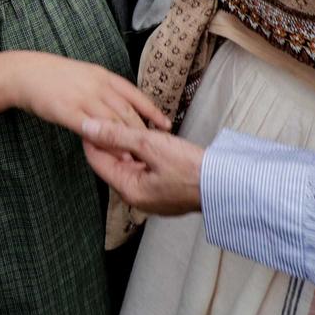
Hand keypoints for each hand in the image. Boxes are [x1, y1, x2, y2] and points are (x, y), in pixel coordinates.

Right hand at [5, 52, 167, 138]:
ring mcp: (83, 98)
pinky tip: (112, 153)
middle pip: (127, 112)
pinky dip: (104, 141)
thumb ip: (104, 89)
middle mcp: (98, 86)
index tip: (166, 124)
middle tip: (154, 150)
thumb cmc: (55, 76)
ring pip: (113, 122)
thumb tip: (121, 104)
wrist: (26, 73)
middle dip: (142, 132)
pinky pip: (92, 129)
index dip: (152, 111)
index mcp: (104, 76)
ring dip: (127, 141)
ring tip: (138, 158)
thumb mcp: (85, 74)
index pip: (135, 95)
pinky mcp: (68, 111)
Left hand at [81, 119, 204, 215]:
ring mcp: (151, 196)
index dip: (92, 136)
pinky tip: (150, 142)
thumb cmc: (192, 168)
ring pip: (130, 166)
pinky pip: (145, 171)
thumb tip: (88, 127)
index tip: (93, 117)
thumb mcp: (150, 144)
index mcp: (129, 189)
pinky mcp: (164, 192)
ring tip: (132, 126)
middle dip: (111, 141)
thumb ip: (117, 135)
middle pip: (112, 164)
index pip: (97, 159)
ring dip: (128, 147)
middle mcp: (136, 197)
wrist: (226, 184)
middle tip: (113, 117)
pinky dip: (143, 156)